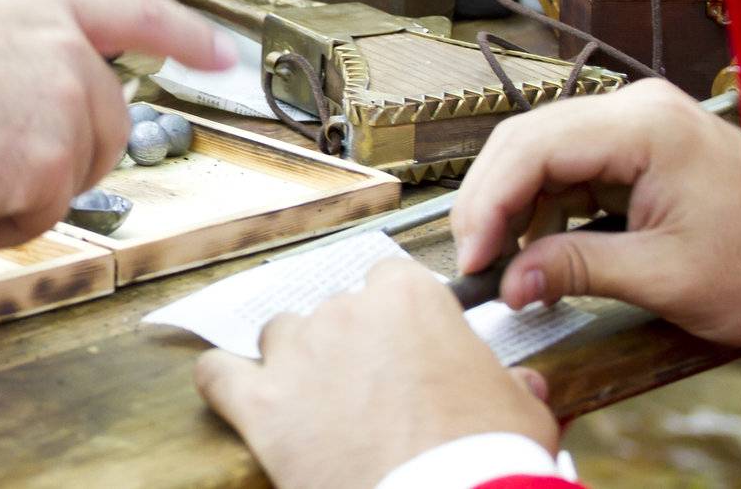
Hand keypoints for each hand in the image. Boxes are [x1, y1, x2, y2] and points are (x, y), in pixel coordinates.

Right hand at [0, 0, 234, 250]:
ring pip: (76, 173)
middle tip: (2, 179)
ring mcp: (62, 101)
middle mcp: (62, 44)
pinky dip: (1, 231)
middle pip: (108, 119)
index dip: (182, 31)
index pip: (131, 8)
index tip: (223, 53)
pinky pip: (43, 216)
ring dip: (23, 199)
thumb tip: (13, 102)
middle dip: (67, 161)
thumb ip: (1, 48)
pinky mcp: (51, 162)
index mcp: (33, 1)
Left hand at [196, 259, 558, 488]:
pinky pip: (219, 374)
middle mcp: (345, 312)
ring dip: (294, 361)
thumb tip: (522, 385)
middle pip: (335, 311)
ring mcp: (297, 354)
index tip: (405, 346)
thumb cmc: (487, 459)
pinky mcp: (261, 403)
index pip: (389, 281)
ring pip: (280, 335)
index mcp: (408, 299)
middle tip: (370, 394)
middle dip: (349, 346)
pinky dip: (224, 381)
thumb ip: (511, 384)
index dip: (397, 318)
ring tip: (317, 404)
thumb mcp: (521, 411)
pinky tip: (237, 393)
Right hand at [452, 79, 740, 347]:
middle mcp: (633, 109)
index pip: (533, 148)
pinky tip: (538, 248)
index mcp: (645, 127)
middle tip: (475, 262)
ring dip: (513, 207)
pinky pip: (565, 167)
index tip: (473, 257)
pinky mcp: (633, 145)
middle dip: (491, 203)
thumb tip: (508, 283)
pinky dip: (542, 208)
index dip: (489, 203)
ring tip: (505, 263)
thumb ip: (577, 271)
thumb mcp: (667, 277)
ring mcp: (633, 123)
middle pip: (525, 142)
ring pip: (537, 153)